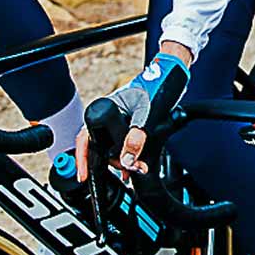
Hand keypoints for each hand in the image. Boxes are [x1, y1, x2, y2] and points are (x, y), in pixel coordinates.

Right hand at [76, 44, 191, 178]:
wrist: (169, 79)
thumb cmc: (156, 87)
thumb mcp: (147, 114)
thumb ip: (137, 137)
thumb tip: (127, 160)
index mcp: (104, 108)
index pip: (86, 138)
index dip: (85, 158)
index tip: (85, 174)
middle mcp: (106, 115)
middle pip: (96, 146)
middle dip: (109, 163)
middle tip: (125, 170)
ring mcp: (115, 121)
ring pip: (109, 148)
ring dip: (120, 161)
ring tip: (135, 167)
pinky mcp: (126, 126)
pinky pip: (120, 146)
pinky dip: (126, 157)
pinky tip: (133, 166)